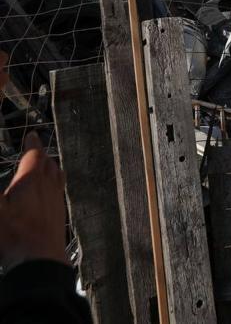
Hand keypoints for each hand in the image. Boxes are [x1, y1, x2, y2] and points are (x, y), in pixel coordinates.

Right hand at [0, 131, 67, 269]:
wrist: (40, 260)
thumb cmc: (14, 235)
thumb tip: (5, 188)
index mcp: (32, 180)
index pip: (34, 154)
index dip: (32, 144)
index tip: (32, 135)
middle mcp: (49, 186)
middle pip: (49, 164)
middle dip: (41, 155)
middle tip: (35, 151)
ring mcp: (57, 200)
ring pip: (57, 177)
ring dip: (50, 168)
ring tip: (45, 167)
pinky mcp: (59, 214)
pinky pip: (59, 192)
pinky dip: (54, 184)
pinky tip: (49, 193)